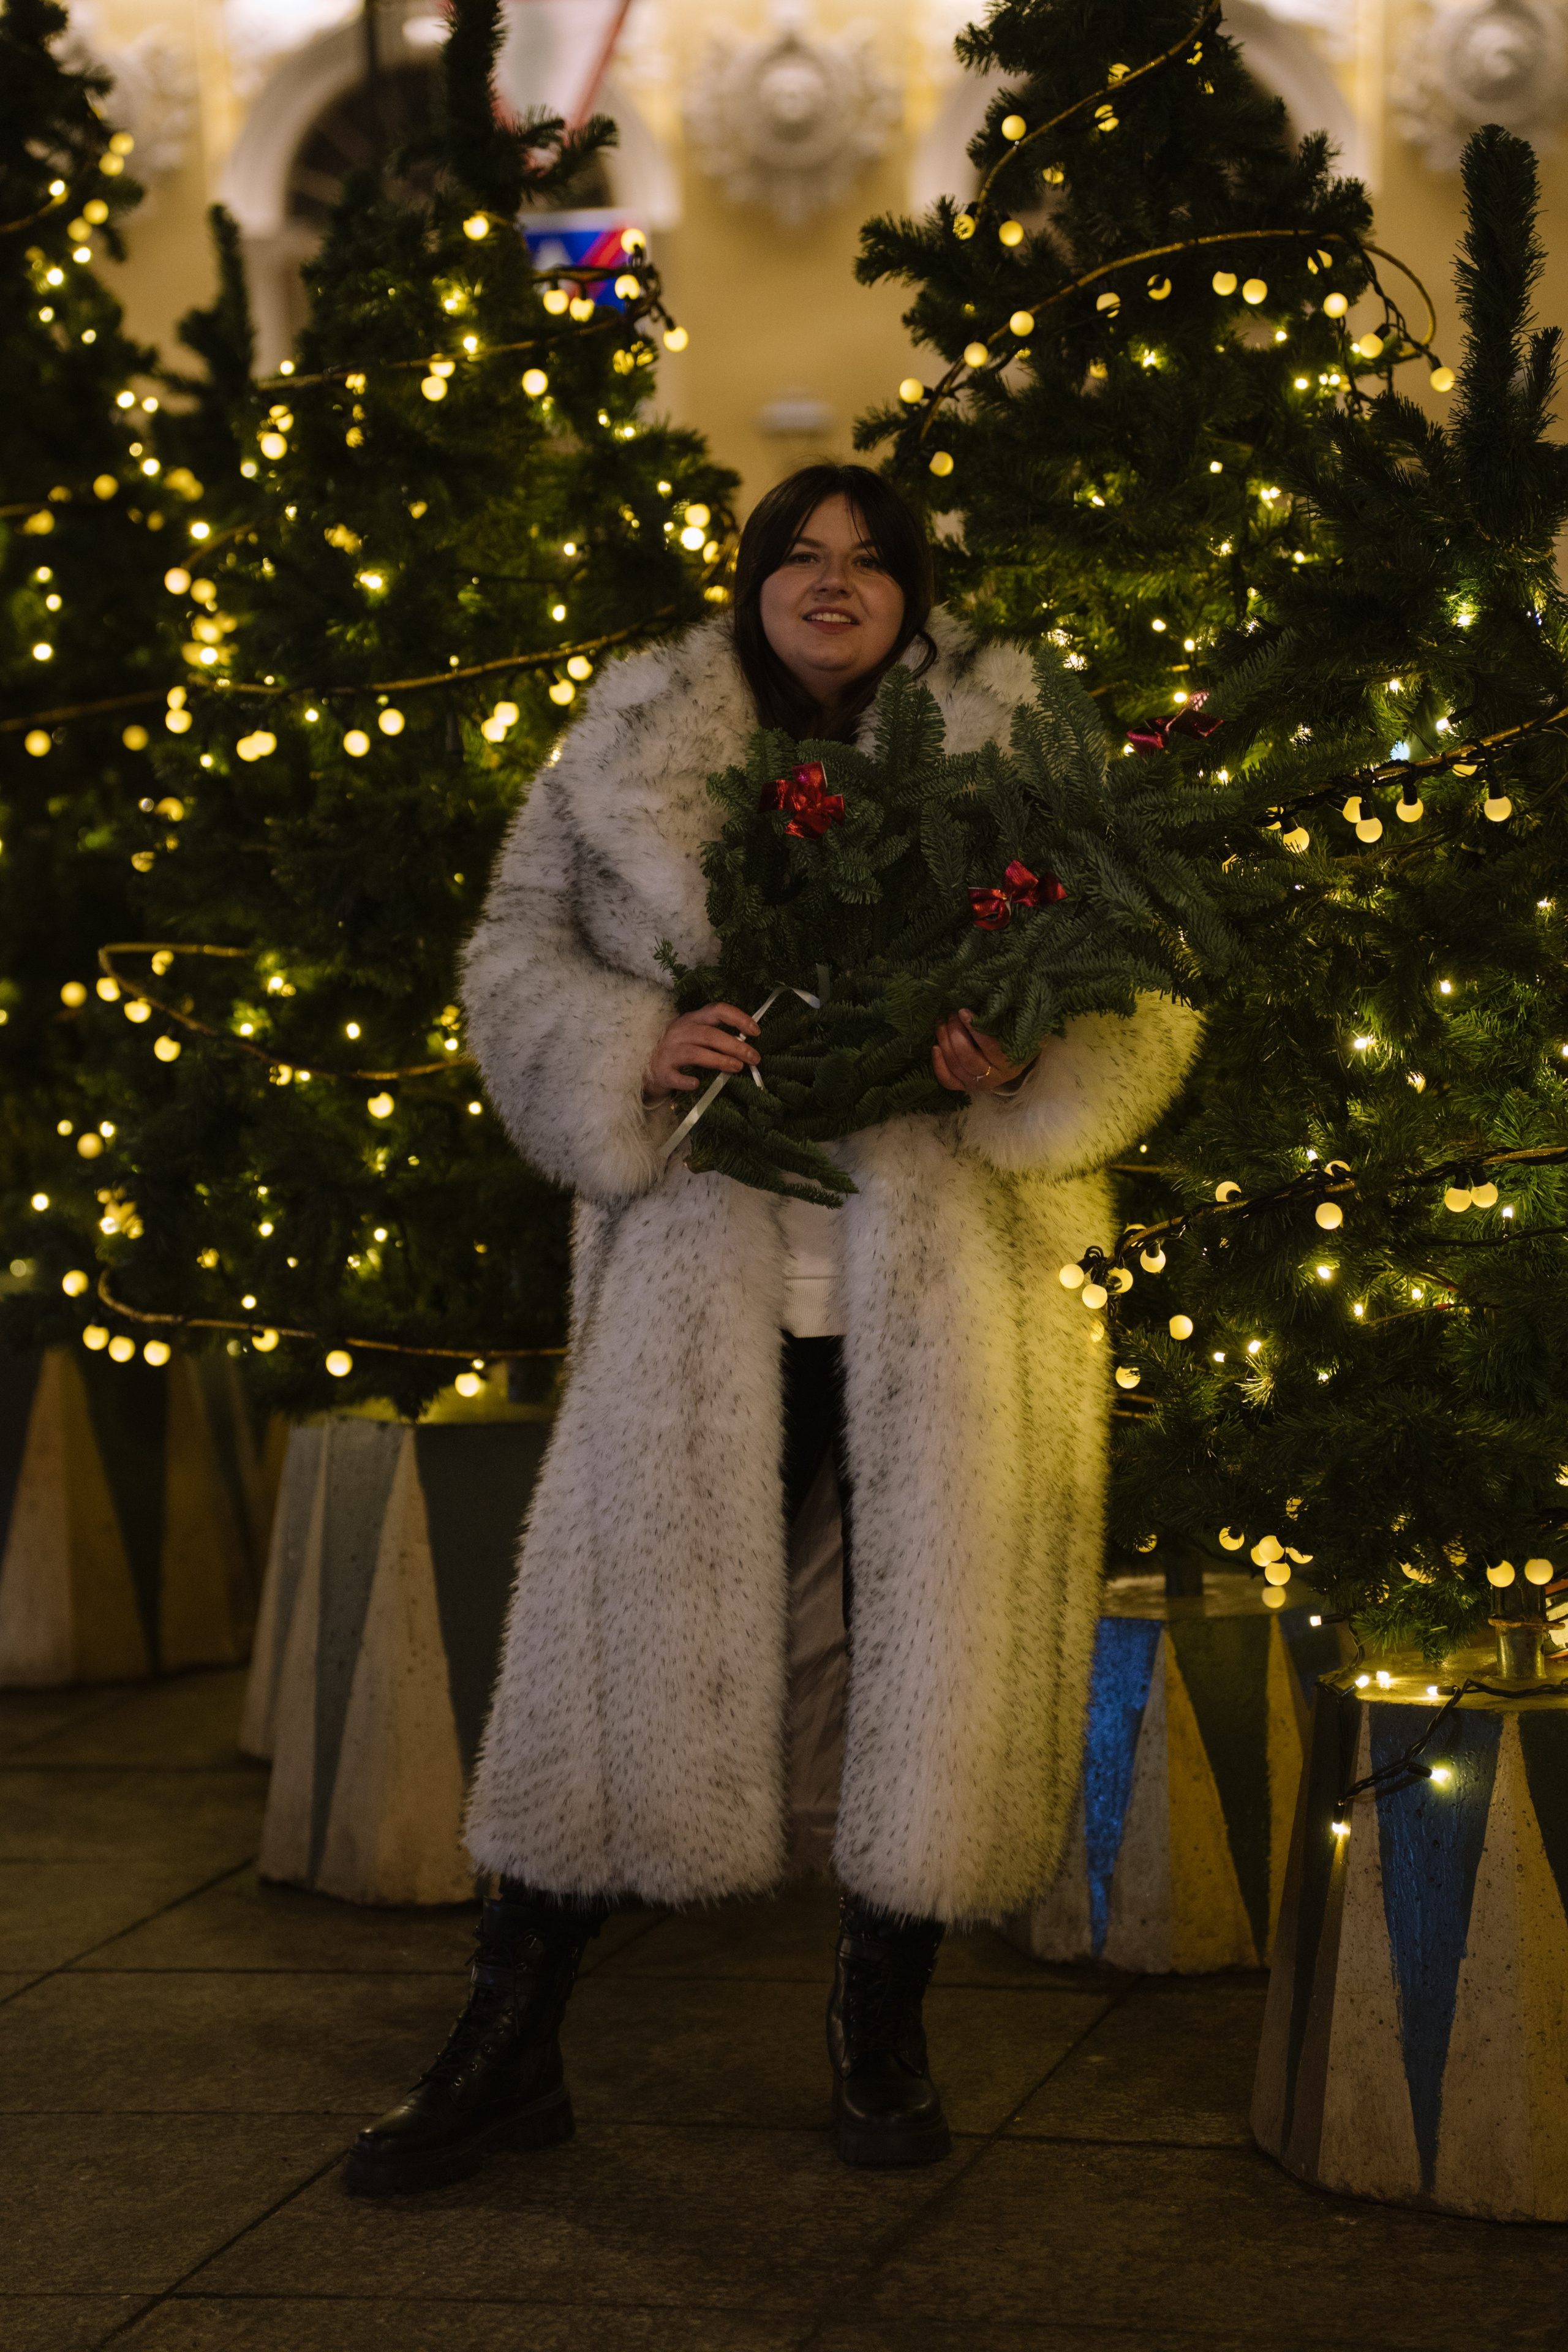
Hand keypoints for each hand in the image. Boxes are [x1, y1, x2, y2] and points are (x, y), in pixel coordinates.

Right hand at [646, 1002, 761, 1096]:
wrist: (646, 1064)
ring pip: (696, 1053)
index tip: (755, 1031)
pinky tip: (697, 1083)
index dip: (738, 1018)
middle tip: (754, 1058)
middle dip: (736, 1046)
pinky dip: (686, 1080)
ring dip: (720, 1060)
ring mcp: (669, 1051)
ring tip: (738, 1068)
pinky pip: (675, 1076)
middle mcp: (680, 1031)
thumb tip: (747, 1046)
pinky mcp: (662, 1071)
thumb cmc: (678, 1049)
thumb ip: (715, 1036)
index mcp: (692, 1019)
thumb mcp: (694, 1034)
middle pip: (710, 1034)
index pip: (717, 1010)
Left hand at [933, 1009, 1029, 1095]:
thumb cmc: (1011, 1036)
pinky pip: (947, 1080)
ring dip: (944, 1042)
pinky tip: (935, 1047)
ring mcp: (978, 1084)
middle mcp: (994, 1077)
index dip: (972, 1027)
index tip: (962, 1011)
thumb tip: (970, 1007)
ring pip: (955, 1066)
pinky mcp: (965, 1087)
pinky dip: (938, 1064)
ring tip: (941, 1024)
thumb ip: (995, 1019)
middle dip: (954, 1033)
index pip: (988, 1045)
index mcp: (1009, 1061)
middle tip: (950, 1015)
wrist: (1014, 1056)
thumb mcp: (1009, 1027)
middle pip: (967, 1057)